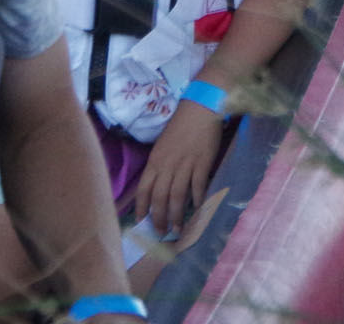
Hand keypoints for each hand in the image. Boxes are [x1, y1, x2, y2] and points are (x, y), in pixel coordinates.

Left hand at [127, 100, 222, 237]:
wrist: (200, 109)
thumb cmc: (180, 126)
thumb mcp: (162, 146)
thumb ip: (160, 166)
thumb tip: (158, 187)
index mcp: (155, 161)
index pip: (144, 190)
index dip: (141, 208)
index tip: (141, 222)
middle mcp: (167, 165)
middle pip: (159, 198)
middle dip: (159, 218)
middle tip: (161, 232)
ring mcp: (185, 165)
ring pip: (177, 196)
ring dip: (176, 215)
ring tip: (177, 229)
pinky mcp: (202, 163)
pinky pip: (197, 186)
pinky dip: (197, 199)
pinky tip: (197, 209)